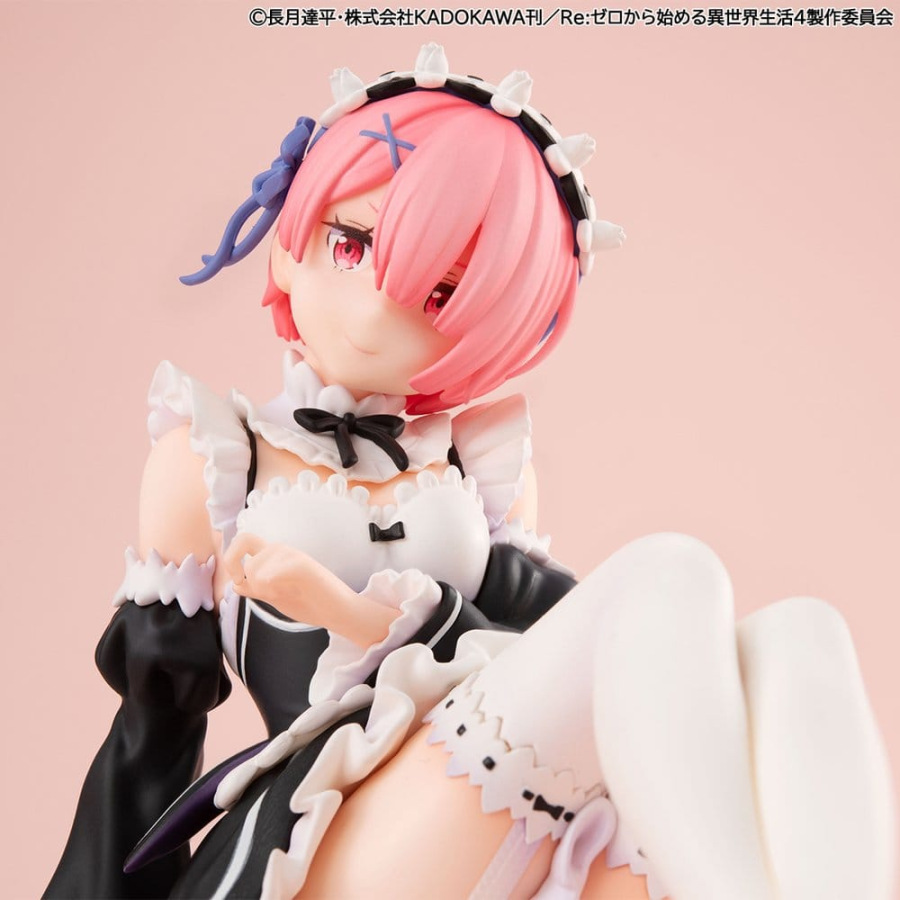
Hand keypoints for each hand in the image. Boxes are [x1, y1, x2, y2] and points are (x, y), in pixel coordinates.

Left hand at [223, 533, 398, 646]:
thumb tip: (236, 584)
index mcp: (275, 556)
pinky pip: (273, 572)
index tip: (239, 581)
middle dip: (240, 568)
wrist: (339, 611)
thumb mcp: (275, 595)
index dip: (231, 557)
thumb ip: (257, 588)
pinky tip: (284, 592)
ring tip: (281, 594)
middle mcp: (282, 550)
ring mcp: (293, 556)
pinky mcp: (303, 566)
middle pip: (243, 540)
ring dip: (260, 586)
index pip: (243, 539)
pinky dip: (271, 583)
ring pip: (254, 566)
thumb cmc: (310, 603)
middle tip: (255, 587)